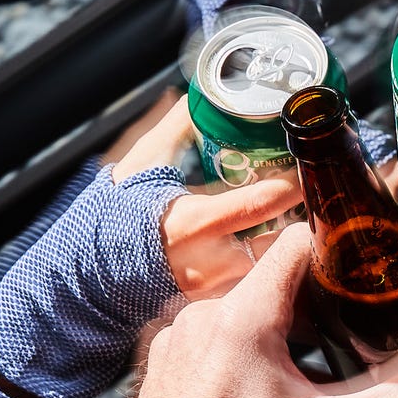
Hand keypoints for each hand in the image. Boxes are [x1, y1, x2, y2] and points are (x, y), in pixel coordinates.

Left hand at [88, 224, 397, 397]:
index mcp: (239, 318)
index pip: (298, 240)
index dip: (342, 251)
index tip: (370, 273)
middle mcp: (196, 316)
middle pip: (275, 278)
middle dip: (320, 304)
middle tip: (355, 338)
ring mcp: (173, 340)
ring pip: (244, 306)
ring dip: (284, 329)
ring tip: (316, 372)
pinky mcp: (161, 364)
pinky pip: (215, 333)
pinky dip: (248, 349)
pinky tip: (270, 395)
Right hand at [112, 97, 301, 298]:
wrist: (88, 274)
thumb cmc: (114, 215)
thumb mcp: (144, 163)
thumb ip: (179, 126)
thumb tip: (206, 94)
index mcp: (193, 222)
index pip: (260, 204)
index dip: (291, 185)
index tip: (307, 166)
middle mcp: (209, 261)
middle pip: (277, 238)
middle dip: (297, 216)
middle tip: (309, 191)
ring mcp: (213, 288)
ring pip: (268, 263)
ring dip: (283, 240)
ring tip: (291, 215)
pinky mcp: (213, 303)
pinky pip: (252, 282)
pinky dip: (264, 262)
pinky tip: (266, 243)